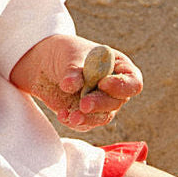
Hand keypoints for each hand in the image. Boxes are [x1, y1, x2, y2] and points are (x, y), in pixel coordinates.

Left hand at [12, 34, 142, 130]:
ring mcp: (100, 103)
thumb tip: (70, 85)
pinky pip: (84, 123)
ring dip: (88, 118)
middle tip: (84, 104)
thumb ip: (73, 70)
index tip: (102, 83)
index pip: (132, 81)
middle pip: (116, 102)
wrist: (45, 63)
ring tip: (72, 116)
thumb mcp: (70, 55)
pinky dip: (74, 121)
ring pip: (102, 117)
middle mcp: (113, 88)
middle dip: (100, 104)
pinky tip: (62, 115)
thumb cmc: (65, 53)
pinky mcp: (85, 115)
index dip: (121, 85)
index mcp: (119, 67)